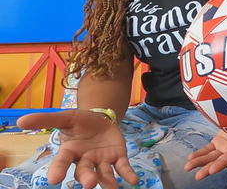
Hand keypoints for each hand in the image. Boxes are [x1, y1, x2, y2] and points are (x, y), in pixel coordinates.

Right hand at [17, 109, 137, 188]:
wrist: (100, 119)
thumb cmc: (80, 122)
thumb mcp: (65, 117)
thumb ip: (46, 119)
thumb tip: (20, 120)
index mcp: (70, 151)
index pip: (62, 162)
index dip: (58, 170)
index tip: (53, 180)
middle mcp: (85, 160)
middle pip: (84, 171)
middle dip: (86, 178)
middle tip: (88, 185)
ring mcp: (102, 161)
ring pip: (104, 174)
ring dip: (107, 181)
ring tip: (112, 188)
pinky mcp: (118, 157)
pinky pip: (123, 167)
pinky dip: (128, 174)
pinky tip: (133, 180)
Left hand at [184, 130, 226, 180]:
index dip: (221, 164)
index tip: (212, 170)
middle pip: (218, 161)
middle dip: (207, 169)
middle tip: (198, 176)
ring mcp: (225, 146)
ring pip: (210, 156)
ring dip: (199, 162)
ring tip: (187, 167)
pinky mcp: (218, 141)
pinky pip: (208, 149)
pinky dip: (199, 153)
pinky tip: (190, 158)